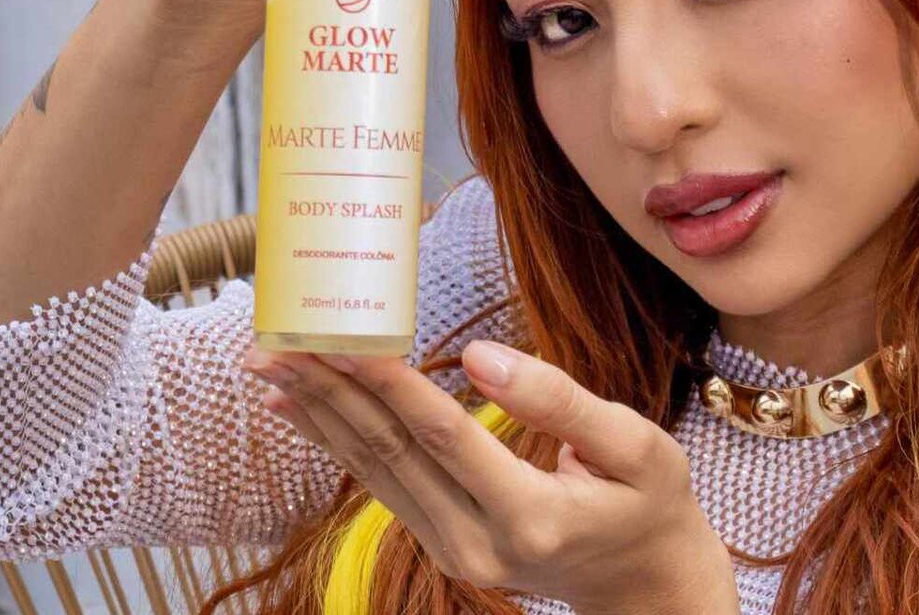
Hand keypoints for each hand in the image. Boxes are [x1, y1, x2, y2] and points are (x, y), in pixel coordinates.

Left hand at [241, 340, 740, 613]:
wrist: (645, 583)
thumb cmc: (649, 502)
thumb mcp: (637, 445)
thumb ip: (559, 400)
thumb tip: (479, 357)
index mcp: (532, 516)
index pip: (443, 436)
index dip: (388, 381)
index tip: (340, 335)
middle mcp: (479, 545)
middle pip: (390, 454)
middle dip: (329, 391)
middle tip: (273, 341)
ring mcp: (454, 553)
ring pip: (374, 470)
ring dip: (318, 412)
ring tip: (268, 362)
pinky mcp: (443, 546)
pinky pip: (381, 483)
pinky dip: (336, 439)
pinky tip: (298, 406)